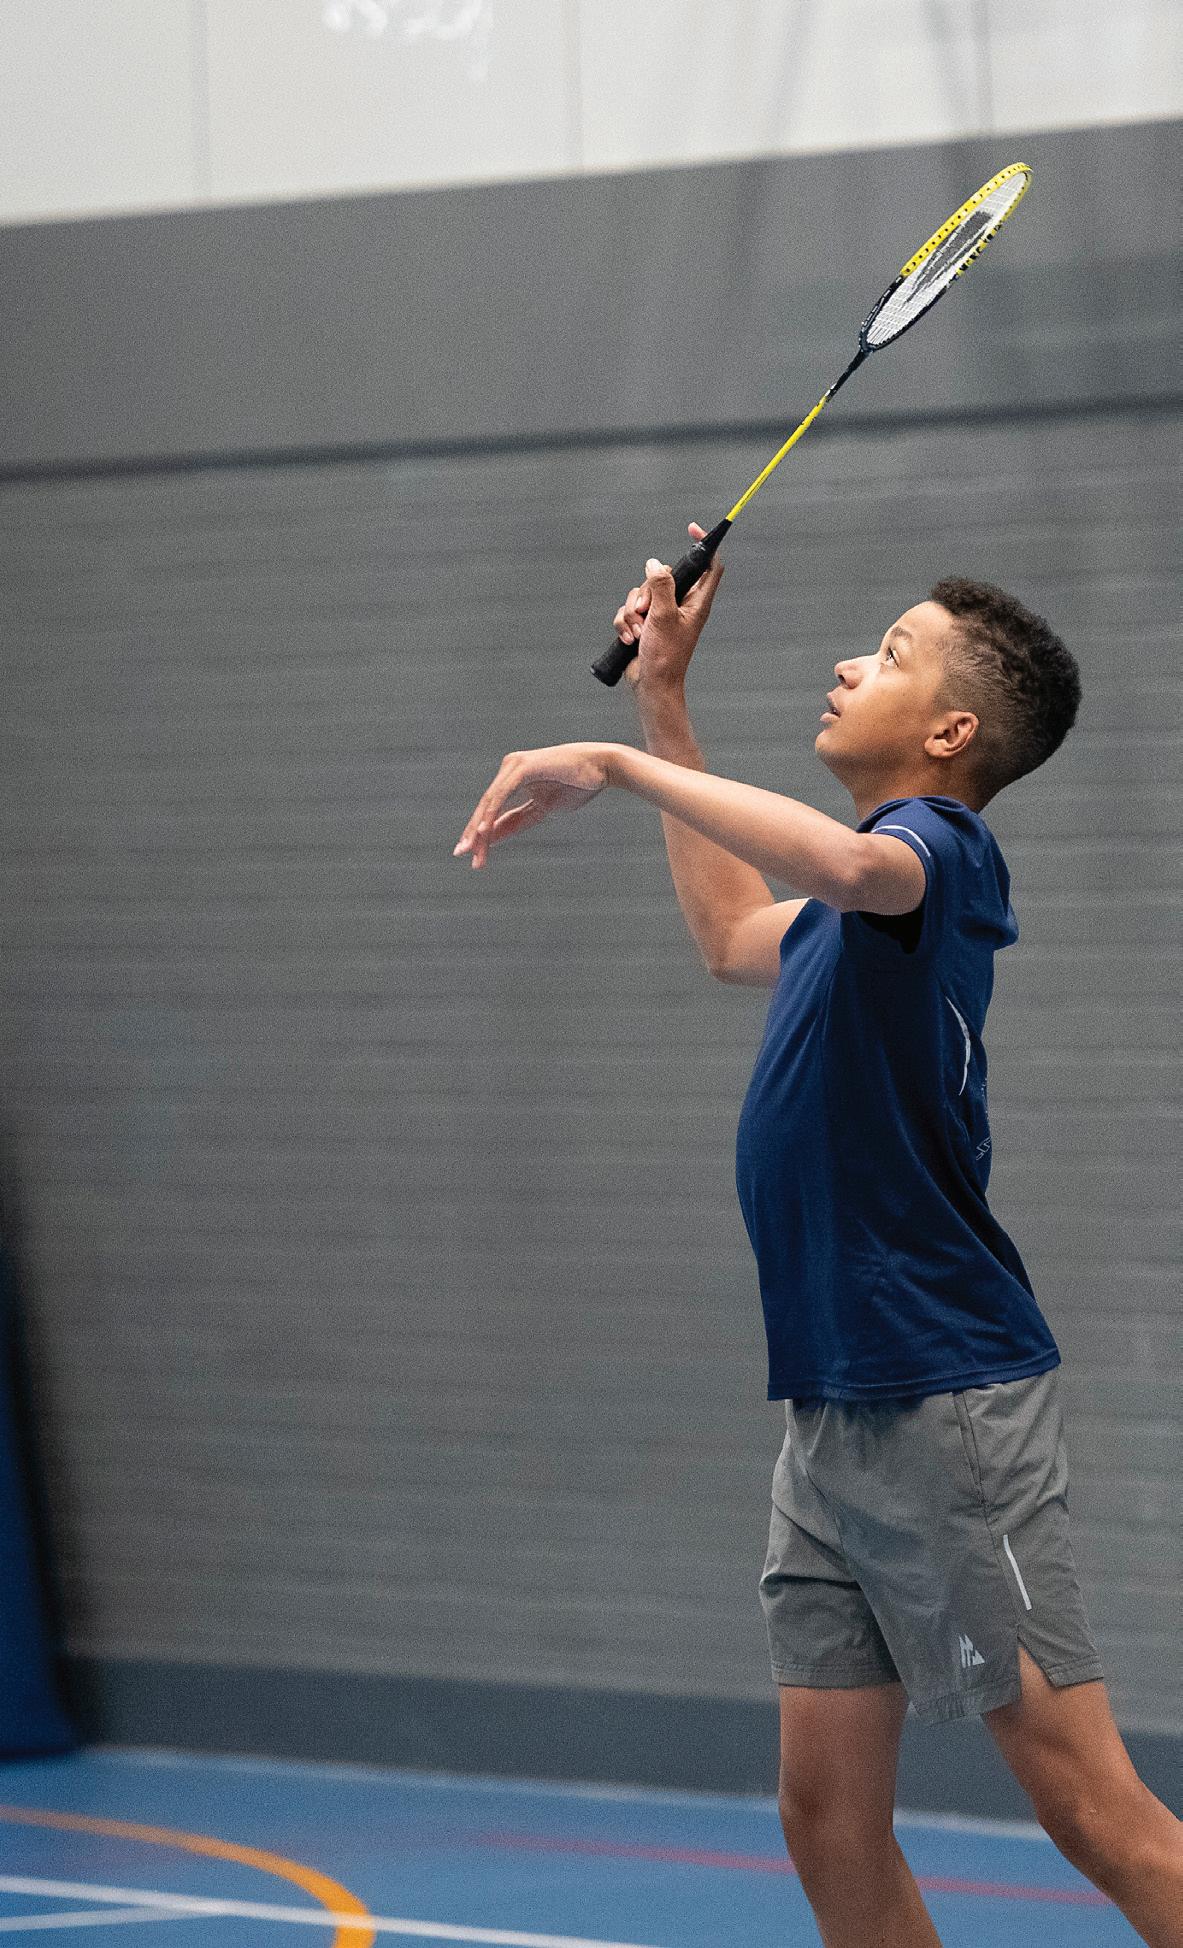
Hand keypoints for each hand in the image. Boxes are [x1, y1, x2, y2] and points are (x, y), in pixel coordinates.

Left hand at [453, 742, 614, 868]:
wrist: (602, 767)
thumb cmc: (577, 785)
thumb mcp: (543, 809)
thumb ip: (518, 820)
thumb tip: (493, 837)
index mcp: (513, 777)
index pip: (493, 808)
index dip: (481, 832)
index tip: (471, 854)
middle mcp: (509, 768)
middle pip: (487, 806)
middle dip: (474, 833)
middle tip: (462, 855)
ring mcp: (514, 766)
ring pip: (490, 803)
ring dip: (480, 829)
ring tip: (472, 851)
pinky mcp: (522, 767)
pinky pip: (502, 795)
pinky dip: (492, 814)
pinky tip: (483, 831)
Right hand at [612, 521, 724, 691]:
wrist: (651, 684)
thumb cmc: (665, 656)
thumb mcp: (663, 617)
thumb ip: (660, 586)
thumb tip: (654, 564)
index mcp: (696, 602)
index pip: (709, 565)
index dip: (704, 544)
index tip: (691, 529)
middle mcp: (680, 605)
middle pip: (662, 576)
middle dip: (646, 592)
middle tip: (645, 612)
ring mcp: (661, 614)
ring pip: (641, 593)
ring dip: (632, 613)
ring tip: (637, 633)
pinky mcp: (644, 623)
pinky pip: (629, 610)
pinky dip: (625, 623)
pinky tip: (630, 639)